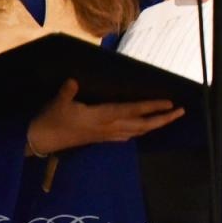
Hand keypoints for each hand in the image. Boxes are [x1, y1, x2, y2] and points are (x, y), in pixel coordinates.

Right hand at [27, 79, 182, 153]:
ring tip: (169, 119)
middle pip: (142, 125)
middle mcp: (108, 127)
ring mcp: (105, 135)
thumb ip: (68, 91)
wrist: (40, 142)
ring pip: (136, 131)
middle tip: (181, 112)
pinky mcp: (100, 138)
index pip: (133, 111)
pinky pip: (126, 136)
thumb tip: (74, 81)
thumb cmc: (50, 120)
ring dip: (154, 125)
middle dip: (162, 119)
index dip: (152, 107)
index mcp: (102, 117)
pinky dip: (139, 131)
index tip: (170, 103)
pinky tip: (143, 130)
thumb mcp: (58, 103)